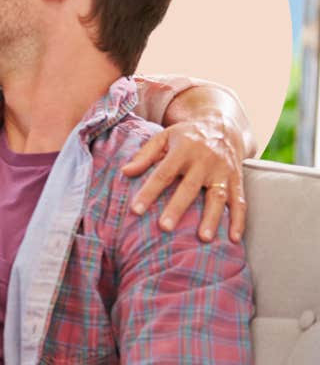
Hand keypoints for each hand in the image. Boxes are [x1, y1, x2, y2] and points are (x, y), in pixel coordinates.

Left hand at [121, 118, 246, 242]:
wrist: (223, 126)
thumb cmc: (186, 136)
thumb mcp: (163, 137)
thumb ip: (145, 155)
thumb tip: (124, 172)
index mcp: (183, 150)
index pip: (163, 173)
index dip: (149, 192)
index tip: (136, 210)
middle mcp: (205, 161)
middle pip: (190, 187)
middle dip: (177, 208)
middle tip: (165, 227)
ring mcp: (223, 171)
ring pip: (218, 196)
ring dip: (212, 218)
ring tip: (204, 238)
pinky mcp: (237, 180)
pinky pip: (240, 201)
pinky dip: (239, 220)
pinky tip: (234, 239)